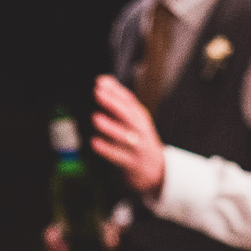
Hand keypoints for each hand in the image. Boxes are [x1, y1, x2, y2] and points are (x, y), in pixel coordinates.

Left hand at [90, 74, 165, 195]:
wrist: (156, 170)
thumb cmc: (138, 140)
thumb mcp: (133, 120)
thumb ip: (119, 101)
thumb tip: (103, 80)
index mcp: (139, 117)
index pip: (129, 101)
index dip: (115, 91)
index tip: (99, 82)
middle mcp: (140, 130)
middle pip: (128, 115)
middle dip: (113, 103)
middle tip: (97, 93)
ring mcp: (138, 147)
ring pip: (125, 136)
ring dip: (110, 127)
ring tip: (95, 118)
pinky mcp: (132, 163)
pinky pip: (119, 156)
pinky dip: (107, 150)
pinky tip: (94, 143)